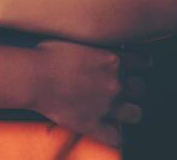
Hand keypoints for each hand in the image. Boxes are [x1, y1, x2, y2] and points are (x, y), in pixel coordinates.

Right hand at [30, 40, 147, 146]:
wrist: (32, 76)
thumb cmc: (46, 54)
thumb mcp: (76, 40)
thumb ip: (95, 47)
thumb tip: (100, 49)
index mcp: (113, 60)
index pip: (143, 62)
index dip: (140, 63)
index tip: (137, 65)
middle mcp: (115, 83)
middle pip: (141, 88)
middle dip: (135, 87)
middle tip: (124, 86)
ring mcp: (106, 106)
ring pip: (135, 113)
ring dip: (130, 111)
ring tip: (122, 109)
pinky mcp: (93, 124)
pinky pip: (115, 137)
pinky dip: (115, 136)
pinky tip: (111, 132)